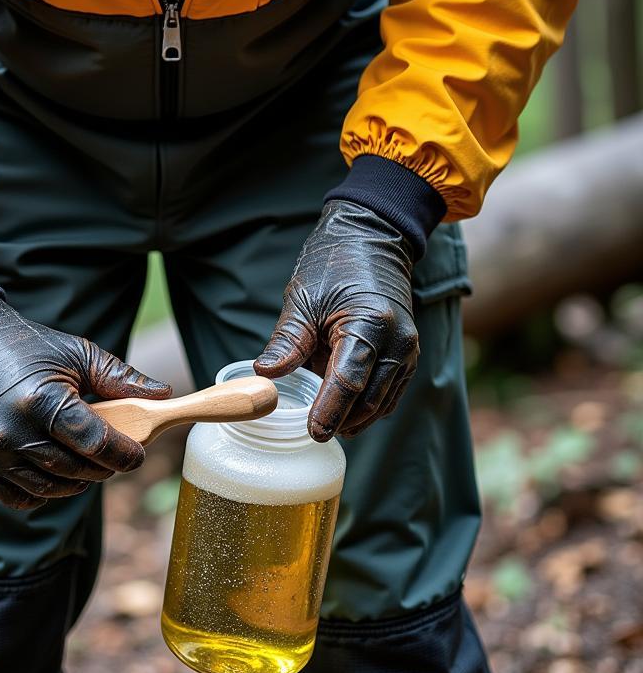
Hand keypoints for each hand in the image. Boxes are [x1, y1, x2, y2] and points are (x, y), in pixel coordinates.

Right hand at [0, 295, 171, 508]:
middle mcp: (14, 432)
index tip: (138, 453)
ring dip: (78, 480)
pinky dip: (46, 491)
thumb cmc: (27, 346)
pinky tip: (55, 469)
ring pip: (53, 488)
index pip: (96, 444)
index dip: (125, 454)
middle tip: (115, 452)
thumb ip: (121, 378)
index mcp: (42, 400)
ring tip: (86, 459)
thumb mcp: (77, 353)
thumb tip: (163, 395)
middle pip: (78, 470)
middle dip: (105, 466)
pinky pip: (23, 498)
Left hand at [254, 200, 417, 441]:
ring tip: (325, 424)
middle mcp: (397, 341)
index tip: (312, 432)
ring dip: (355, 418)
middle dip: (342, 420)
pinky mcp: (407, 355)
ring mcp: (408, 350)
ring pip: (382, 402)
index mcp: (370, 323)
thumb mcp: (302, 299)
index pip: (349, 381)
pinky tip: (344, 411)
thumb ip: (287, 341)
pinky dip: (367, 406)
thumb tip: (264, 375)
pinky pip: (389, 393)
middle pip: (370, 399)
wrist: (370, 239)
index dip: (330, 410)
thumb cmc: (333, 265)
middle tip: (312, 432)